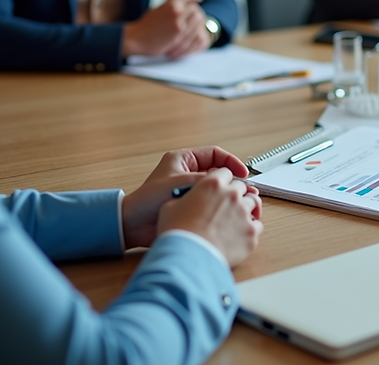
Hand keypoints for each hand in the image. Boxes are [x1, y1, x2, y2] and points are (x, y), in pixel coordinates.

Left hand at [120, 146, 250, 249]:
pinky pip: (210, 202)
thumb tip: (232, 182)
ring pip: (215, 187)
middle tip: (246, 189)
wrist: (132, 224)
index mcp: (183, 160)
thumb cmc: (148, 200)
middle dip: (233, 179)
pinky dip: (220, 205)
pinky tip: (228, 211)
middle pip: (218, 171)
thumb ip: (207, 180)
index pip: (215, 154)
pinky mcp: (189, 204)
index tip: (242, 173)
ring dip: (228, 193)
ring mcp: (188, 189)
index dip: (231, 162)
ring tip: (241, 201)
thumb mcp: (181, 183)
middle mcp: (187, 172)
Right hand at [121, 0, 209, 57]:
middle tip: (193, 11)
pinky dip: (195, 29)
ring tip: (193, 21)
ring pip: (198, 18)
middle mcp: (177, 13)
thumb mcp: (158, 8)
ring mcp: (180, 26)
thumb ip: (170, 0)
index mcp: (170, 4)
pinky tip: (192, 30)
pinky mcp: (180, 37)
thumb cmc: (146, 24)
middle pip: (195, 7)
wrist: (137, 39)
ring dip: (197, 19)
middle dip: (194, 8)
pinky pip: (194, 31)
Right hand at [157, 169, 262, 267]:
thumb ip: (185, 198)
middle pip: (241, 187)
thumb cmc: (177, 232)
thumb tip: (186, 200)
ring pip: (253, 202)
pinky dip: (250, 227)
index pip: (224, 172)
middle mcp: (232, 195)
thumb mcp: (171, 206)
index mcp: (212, 184)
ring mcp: (244, 213)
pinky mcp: (251, 232)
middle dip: (235, 193)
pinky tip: (242, 232)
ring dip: (246, 207)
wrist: (188, 257)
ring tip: (238, 215)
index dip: (222, 179)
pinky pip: (257, 225)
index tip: (222, 185)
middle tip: (229, 202)